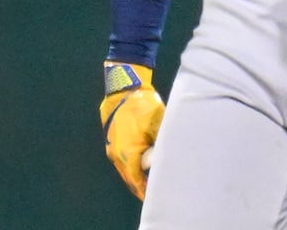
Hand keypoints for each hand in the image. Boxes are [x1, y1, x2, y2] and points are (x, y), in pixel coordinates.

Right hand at [100, 62, 164, 199]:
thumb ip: (163, 141)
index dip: (145, 190)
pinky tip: (140, 165)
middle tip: (154, 192)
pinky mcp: (112, 141)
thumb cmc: (141, 106)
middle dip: (141, 185)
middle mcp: (116, 154)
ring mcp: (112, 148)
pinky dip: (131, 164)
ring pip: (125, 168)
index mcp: (127, 153)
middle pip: (129, 177)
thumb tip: (174, 153)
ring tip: (149, 182)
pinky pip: (122, 158)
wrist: (123, 90)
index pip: (136, 180)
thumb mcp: (158, 124)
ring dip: (135, 175)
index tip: (154, 196)